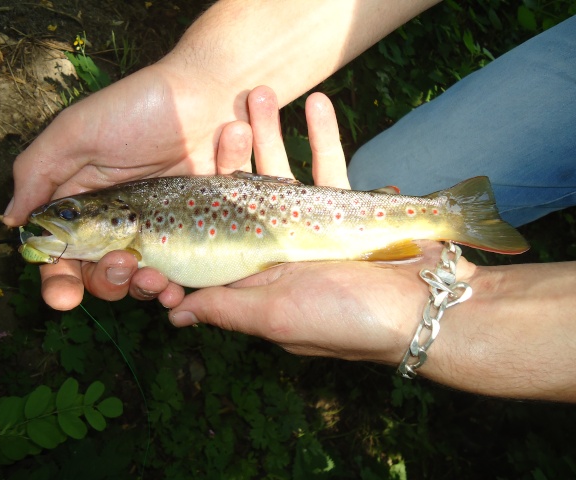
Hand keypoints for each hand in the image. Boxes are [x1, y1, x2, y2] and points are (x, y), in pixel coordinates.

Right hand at [4, 60, 253, 309]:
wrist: (209, 96)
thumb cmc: (139, 108)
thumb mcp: (77, 131)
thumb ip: (39, 172)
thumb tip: (13, 220)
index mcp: (82, 200)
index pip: (60, 252)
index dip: (58, 279)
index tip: (64, 296)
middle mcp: (115, 220)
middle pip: (99, 273)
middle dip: (105, 282)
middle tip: (123, 264)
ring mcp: (154, 228)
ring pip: (138, 278)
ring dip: (139, 289)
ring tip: (153, 279)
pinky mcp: (189, 231)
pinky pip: (178, 270)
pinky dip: (173, 286)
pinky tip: (176, 287)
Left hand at [169, 88, 477, 363]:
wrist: (427, 308)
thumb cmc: (347, 321)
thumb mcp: (278, 317)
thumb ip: (226, 308)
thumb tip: (174, 314)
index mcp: (255, 278)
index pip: (212, 238)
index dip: (196, 207)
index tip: (180, 175)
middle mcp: (276, 251)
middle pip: (244, 196)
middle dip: (233, 157)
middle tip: (227, 122)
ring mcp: (309, 228)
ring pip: (283, 173)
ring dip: (273, 134)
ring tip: (261, 94)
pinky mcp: (343, 210)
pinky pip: (329, 167)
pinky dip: (324, 137)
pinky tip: (318, 104)